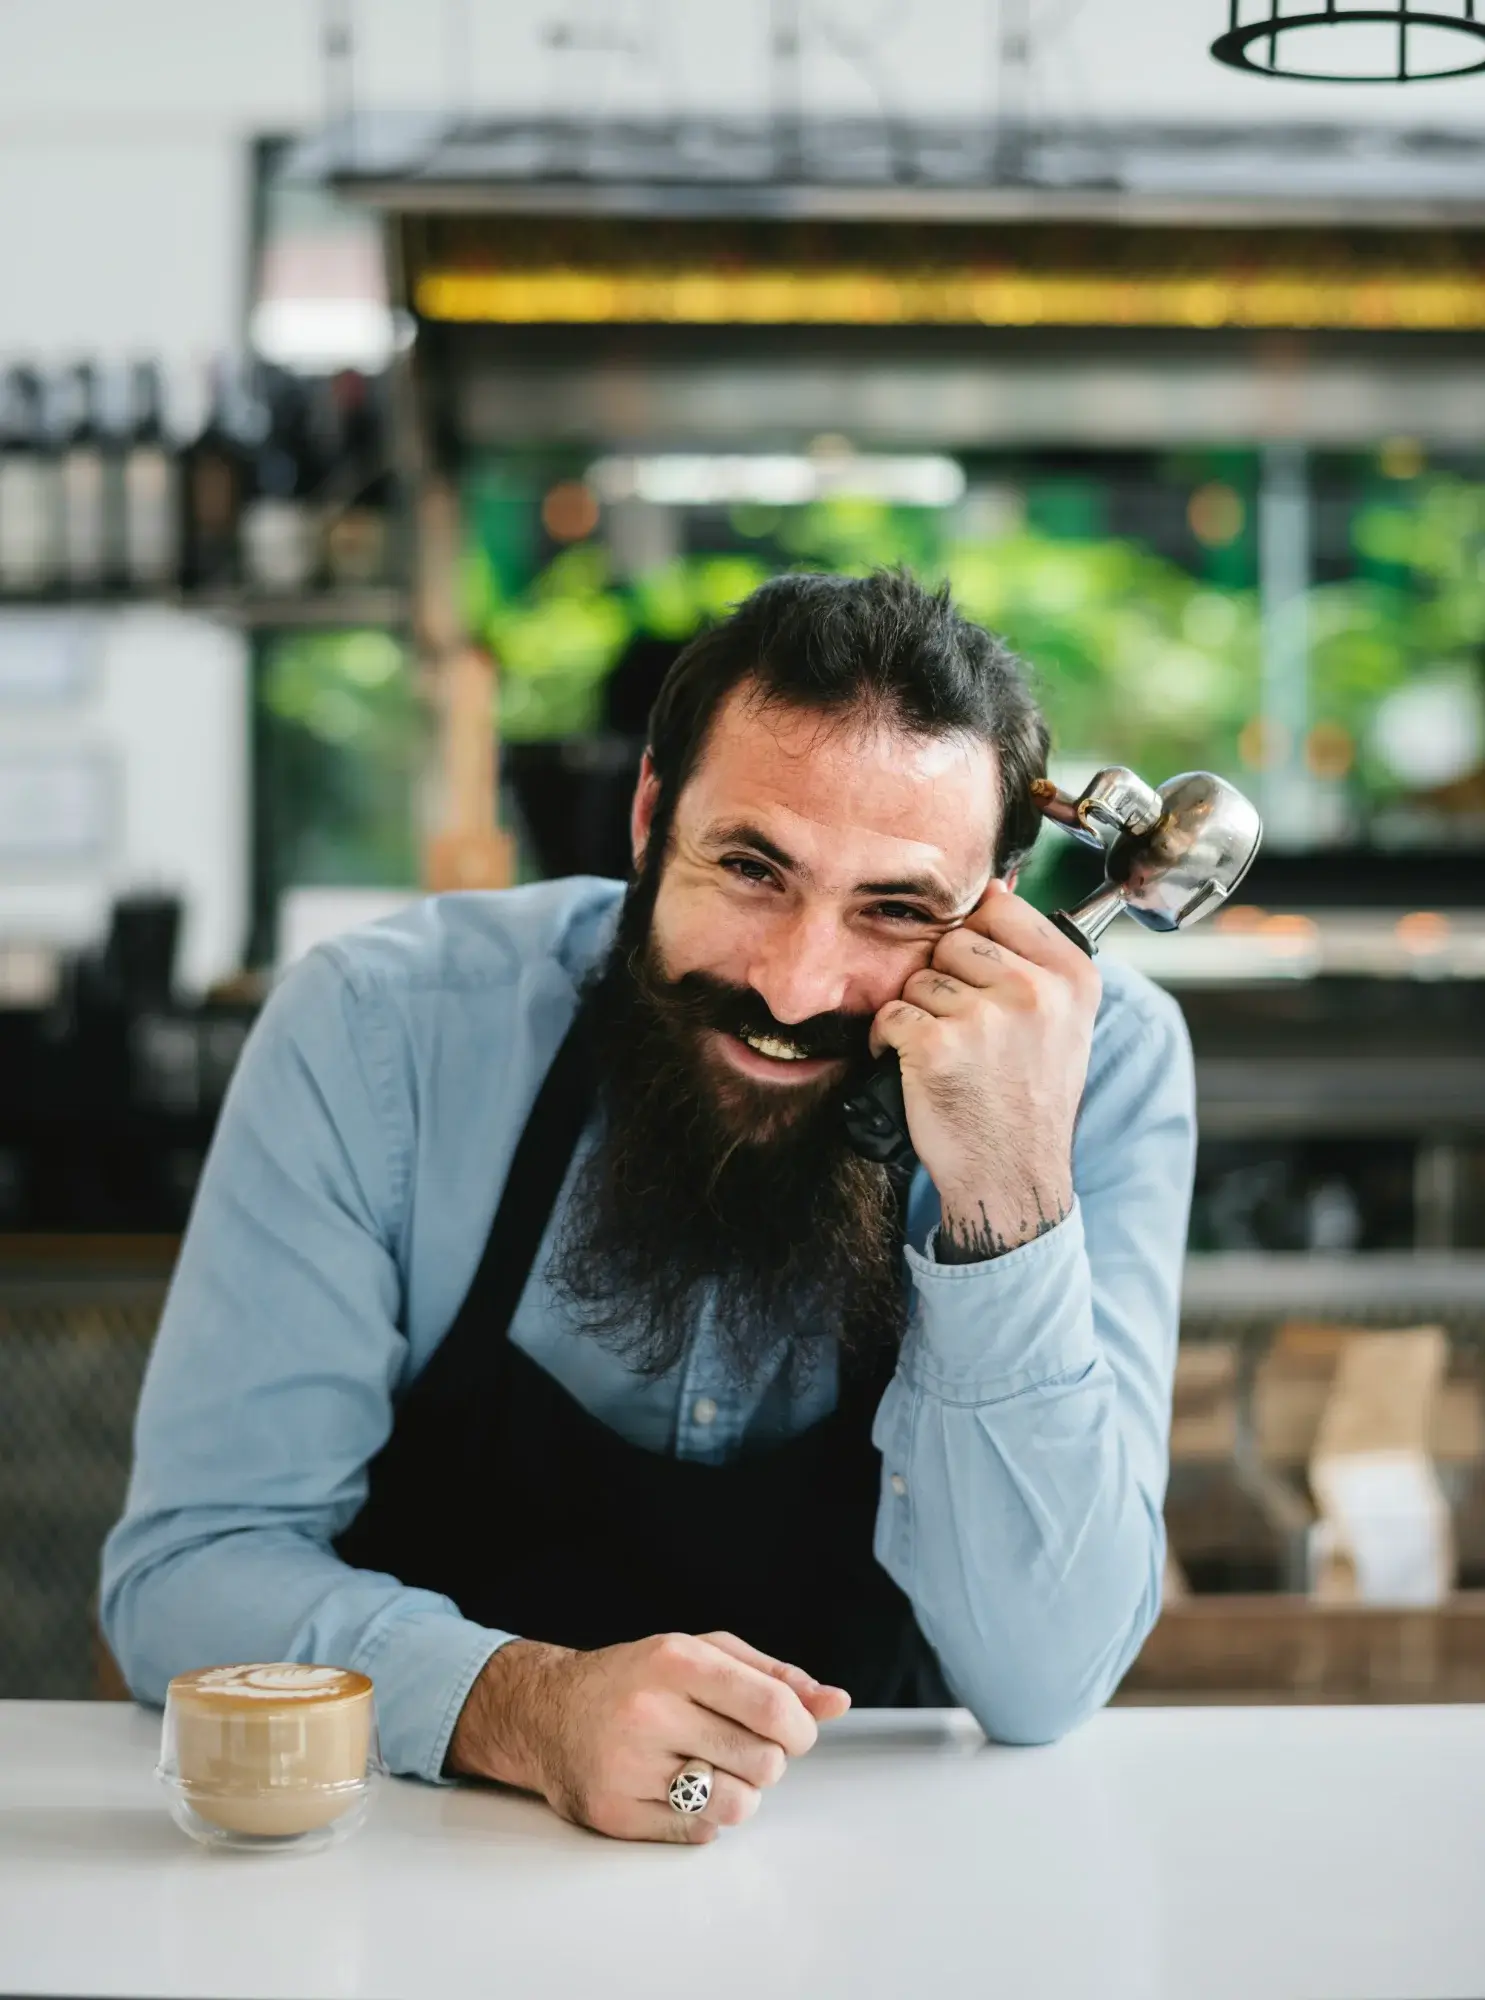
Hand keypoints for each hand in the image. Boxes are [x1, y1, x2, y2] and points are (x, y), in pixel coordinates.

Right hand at [447, 1629, 850, 1842]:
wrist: (547, 1711)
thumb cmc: (637, 1679)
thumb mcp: (703, 1654)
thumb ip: (773, 1675)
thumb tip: (836, 1702)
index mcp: (675, 1661)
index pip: (771, 1706)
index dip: (800, 1728)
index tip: (796, 1732)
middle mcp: (649, 1711)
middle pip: (762, 1763)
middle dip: (769, 1762)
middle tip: (743, 1748)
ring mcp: (628, 1766)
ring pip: (736, 1806)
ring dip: (740, 1794)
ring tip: (715, 1771)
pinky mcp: (615, 1813)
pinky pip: (698, 1834)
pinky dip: (704, 1819)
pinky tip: (680, 1790)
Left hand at [870, 879, 1100, 1260]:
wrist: (1013, 1176)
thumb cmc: (1030, 1098)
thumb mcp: (1062, 1022)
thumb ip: (1035, 957)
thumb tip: (996, 888)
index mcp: (1071, 977)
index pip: (1000, 906)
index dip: (976, 937)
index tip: (977, 973)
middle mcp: (1033, 990)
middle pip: (953, 940)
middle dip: (945, 979)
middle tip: (964, 1028)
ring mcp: (985, 1017)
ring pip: (919, 979)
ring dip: (918, 1013)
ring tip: (947, 1052)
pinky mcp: (938, 1046)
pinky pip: (891, 1014)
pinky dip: (890, 1040)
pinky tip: (915, 1064)